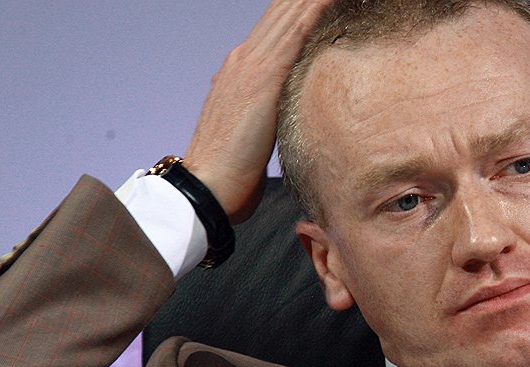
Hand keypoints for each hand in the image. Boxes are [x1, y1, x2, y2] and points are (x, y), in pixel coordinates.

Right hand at [183, 0, 331, 223]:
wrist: (207, 186)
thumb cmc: (230, 171)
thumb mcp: (252, 134)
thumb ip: (264, 116)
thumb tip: (278, 120)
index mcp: (242, 70)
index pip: (277, 28)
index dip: (300, 8)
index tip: (322, 1)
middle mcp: (244, 59)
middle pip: (284, 13)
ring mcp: (252, 65)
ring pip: (290, 15)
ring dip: (313, 0)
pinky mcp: (264, 78)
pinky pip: (295, 34)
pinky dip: (312, 12)